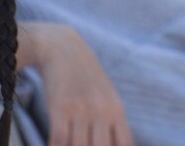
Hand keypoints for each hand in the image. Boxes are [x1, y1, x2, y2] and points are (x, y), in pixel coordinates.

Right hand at [27, 23, 133, 145]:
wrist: (61, 47)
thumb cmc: (84, 76)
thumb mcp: (106, 95)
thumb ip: (112, 121)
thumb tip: (118, 143)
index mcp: (116, 109)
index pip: (125, 144)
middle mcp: (102, 111)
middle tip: (84, 145)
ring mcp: (81, 109)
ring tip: (70, 144)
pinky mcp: (60, 107)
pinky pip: (59, 140)